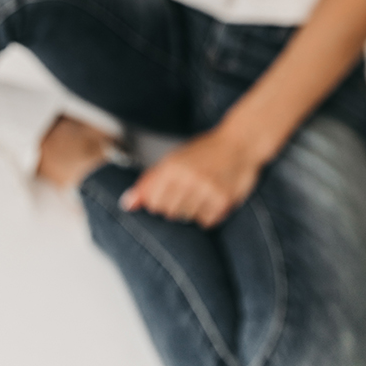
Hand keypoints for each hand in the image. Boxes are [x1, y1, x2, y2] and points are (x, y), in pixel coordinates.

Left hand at [119, 124, 262, 227]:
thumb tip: (126, 204)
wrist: (239, 143)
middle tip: (188, 190)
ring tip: (202, 191)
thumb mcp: (174, 159)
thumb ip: (150, 182)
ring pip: (186, 218)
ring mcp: (206, 190)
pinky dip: (207, 213)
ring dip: (192, 209)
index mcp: (172, 166)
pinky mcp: (222, 201)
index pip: (152, 202)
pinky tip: (212, 197)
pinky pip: (205, 221)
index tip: (167, 193)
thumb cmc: (204, 151)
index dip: (158, 201)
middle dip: (175, 205)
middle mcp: (188, 178)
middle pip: (168, 212)